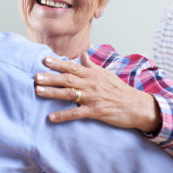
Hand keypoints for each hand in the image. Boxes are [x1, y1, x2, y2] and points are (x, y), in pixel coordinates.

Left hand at [34, 53, 161, 132]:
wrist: (136, 106)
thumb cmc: (120, 90)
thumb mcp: (106, 74)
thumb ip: (91, 66)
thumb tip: (82, 54)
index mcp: (93, 74)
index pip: (72, 67)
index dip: (57, 63)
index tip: (44, 60)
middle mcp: (91, 84)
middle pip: (67, 79)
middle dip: (50, 77)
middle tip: (35, 76)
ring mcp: (93, 98)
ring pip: (69, 94)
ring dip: (52, 92)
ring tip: (38, 91)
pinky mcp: (95, 112)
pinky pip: (76, 113)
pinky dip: (63, 115)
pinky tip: (51, 117)